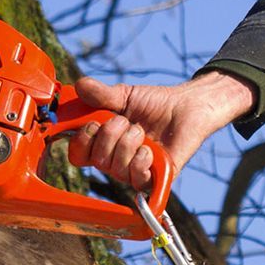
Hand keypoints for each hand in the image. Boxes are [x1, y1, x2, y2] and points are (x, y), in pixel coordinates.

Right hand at [64, 72, 256, 186]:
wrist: (186, 107)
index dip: (81, 142)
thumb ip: (101, 94)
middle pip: (97, 161)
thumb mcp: (124, 95)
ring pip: (115, 168)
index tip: (92, 123)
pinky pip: (136, 178)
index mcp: (103, 142)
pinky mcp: (154, 178)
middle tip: (126, 121)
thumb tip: (79, 86)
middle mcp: (115, 160)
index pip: (78, 154)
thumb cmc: (155, 103)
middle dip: (110, 136)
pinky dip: (141, 160)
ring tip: (142, 131)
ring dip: (128, 144)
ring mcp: (133, 170)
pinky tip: (150, 149)